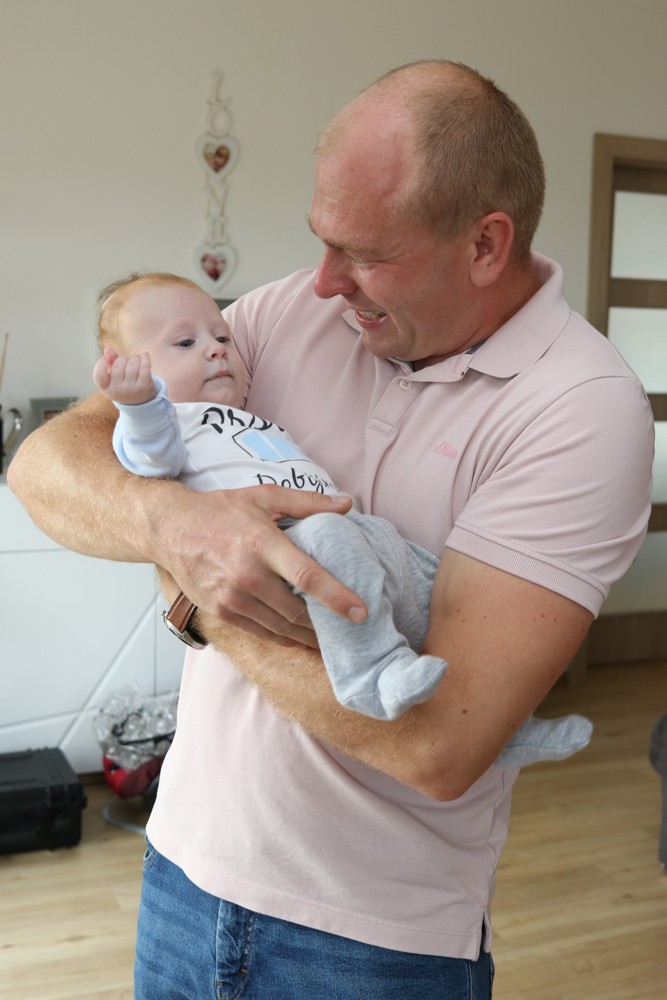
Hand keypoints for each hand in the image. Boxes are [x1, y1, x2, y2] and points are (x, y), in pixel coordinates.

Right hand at [93, 347, 155, 404]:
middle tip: (127, 364)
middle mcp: (117, 391)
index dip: (101, 363)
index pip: (99, 375)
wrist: (140, 401)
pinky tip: (145, 356)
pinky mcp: (144, 386)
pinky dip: (145, 358)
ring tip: (136, 363)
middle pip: (118, 364)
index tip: (106, 358)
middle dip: (123, 359)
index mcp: (106, 388)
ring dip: (135, 359)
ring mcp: (131, 389)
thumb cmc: (123, 384)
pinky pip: (144, 366)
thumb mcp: (113, 376)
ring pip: (132, 363)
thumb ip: (110, 361)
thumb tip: (108, 350)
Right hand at [152, 484, 367, 647]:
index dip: (337, 598)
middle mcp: (247, 575)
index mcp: (263, 544)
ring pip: (280, 628)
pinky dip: (283, 637)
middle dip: (327, 626)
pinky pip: (260, 632)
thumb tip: (346, 504)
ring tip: (329, 638)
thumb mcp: (264, 497)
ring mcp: (232, 598)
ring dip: (307, 636)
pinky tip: (299, 635)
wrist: (170, 529)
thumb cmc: (220, 511)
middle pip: (297, 612)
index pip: (307, 577)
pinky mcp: (221, 612)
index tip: (360, 612)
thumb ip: (307, 502)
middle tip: (351, 631)